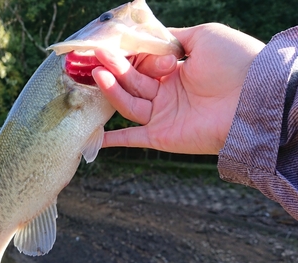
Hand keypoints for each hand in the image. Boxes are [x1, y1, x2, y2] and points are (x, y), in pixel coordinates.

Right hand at [93, 23, 264, 154]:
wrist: (253, 95)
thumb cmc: (234, 61)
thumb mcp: (203, 36)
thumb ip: (173, 38)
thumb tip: (150, 37)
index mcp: (176, 71)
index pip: (143, 63)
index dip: (127, 55)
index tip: (108, 45)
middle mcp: (168, 93)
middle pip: (132, 81)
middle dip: (115, 67)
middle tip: (96, 56)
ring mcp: (164, 115)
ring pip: (129, 102)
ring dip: (112, 89)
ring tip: (98, 72)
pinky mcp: (162, 136)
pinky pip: (133, 138)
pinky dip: (114, 140)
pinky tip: (94, 136)